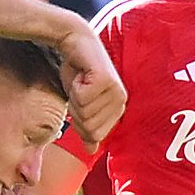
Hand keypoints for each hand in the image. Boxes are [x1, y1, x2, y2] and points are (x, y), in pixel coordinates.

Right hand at [54, 17, 127, 142]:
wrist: (75, 43)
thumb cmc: (78, 73)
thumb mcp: (81, 105)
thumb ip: (87, 128)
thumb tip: (92, 151)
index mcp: (117, 111)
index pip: (93, 136)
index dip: (79, 122)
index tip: (80, 101)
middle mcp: (121, 101)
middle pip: (89, 126)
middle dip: (75, 110)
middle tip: (79, 89)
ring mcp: (115, 90)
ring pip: (84, 112)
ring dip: (74, 96)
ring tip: (81, 81)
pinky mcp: (105, 80)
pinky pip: (81, 98)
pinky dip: (74, 87)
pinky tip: (81, 74)